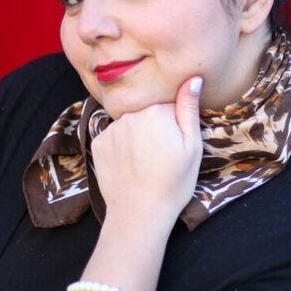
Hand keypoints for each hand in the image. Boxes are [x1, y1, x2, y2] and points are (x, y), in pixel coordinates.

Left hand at [91, 76, 203, 222]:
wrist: (140, 212)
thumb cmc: (173, 183)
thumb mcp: (192, 146)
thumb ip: (189, 108)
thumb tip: (192, 78)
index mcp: (157, 111)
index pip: (169, 105)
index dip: (175, 124)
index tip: (176, 144)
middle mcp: (131, 114)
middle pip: (148, 112)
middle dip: (155, 128)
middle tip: (161, 156)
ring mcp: (112, 128)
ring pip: (131, 124)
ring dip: (137, 136)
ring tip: (145, 162)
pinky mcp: (99, 142)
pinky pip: (115, 136)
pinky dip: (122, 147)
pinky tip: (130, 165)